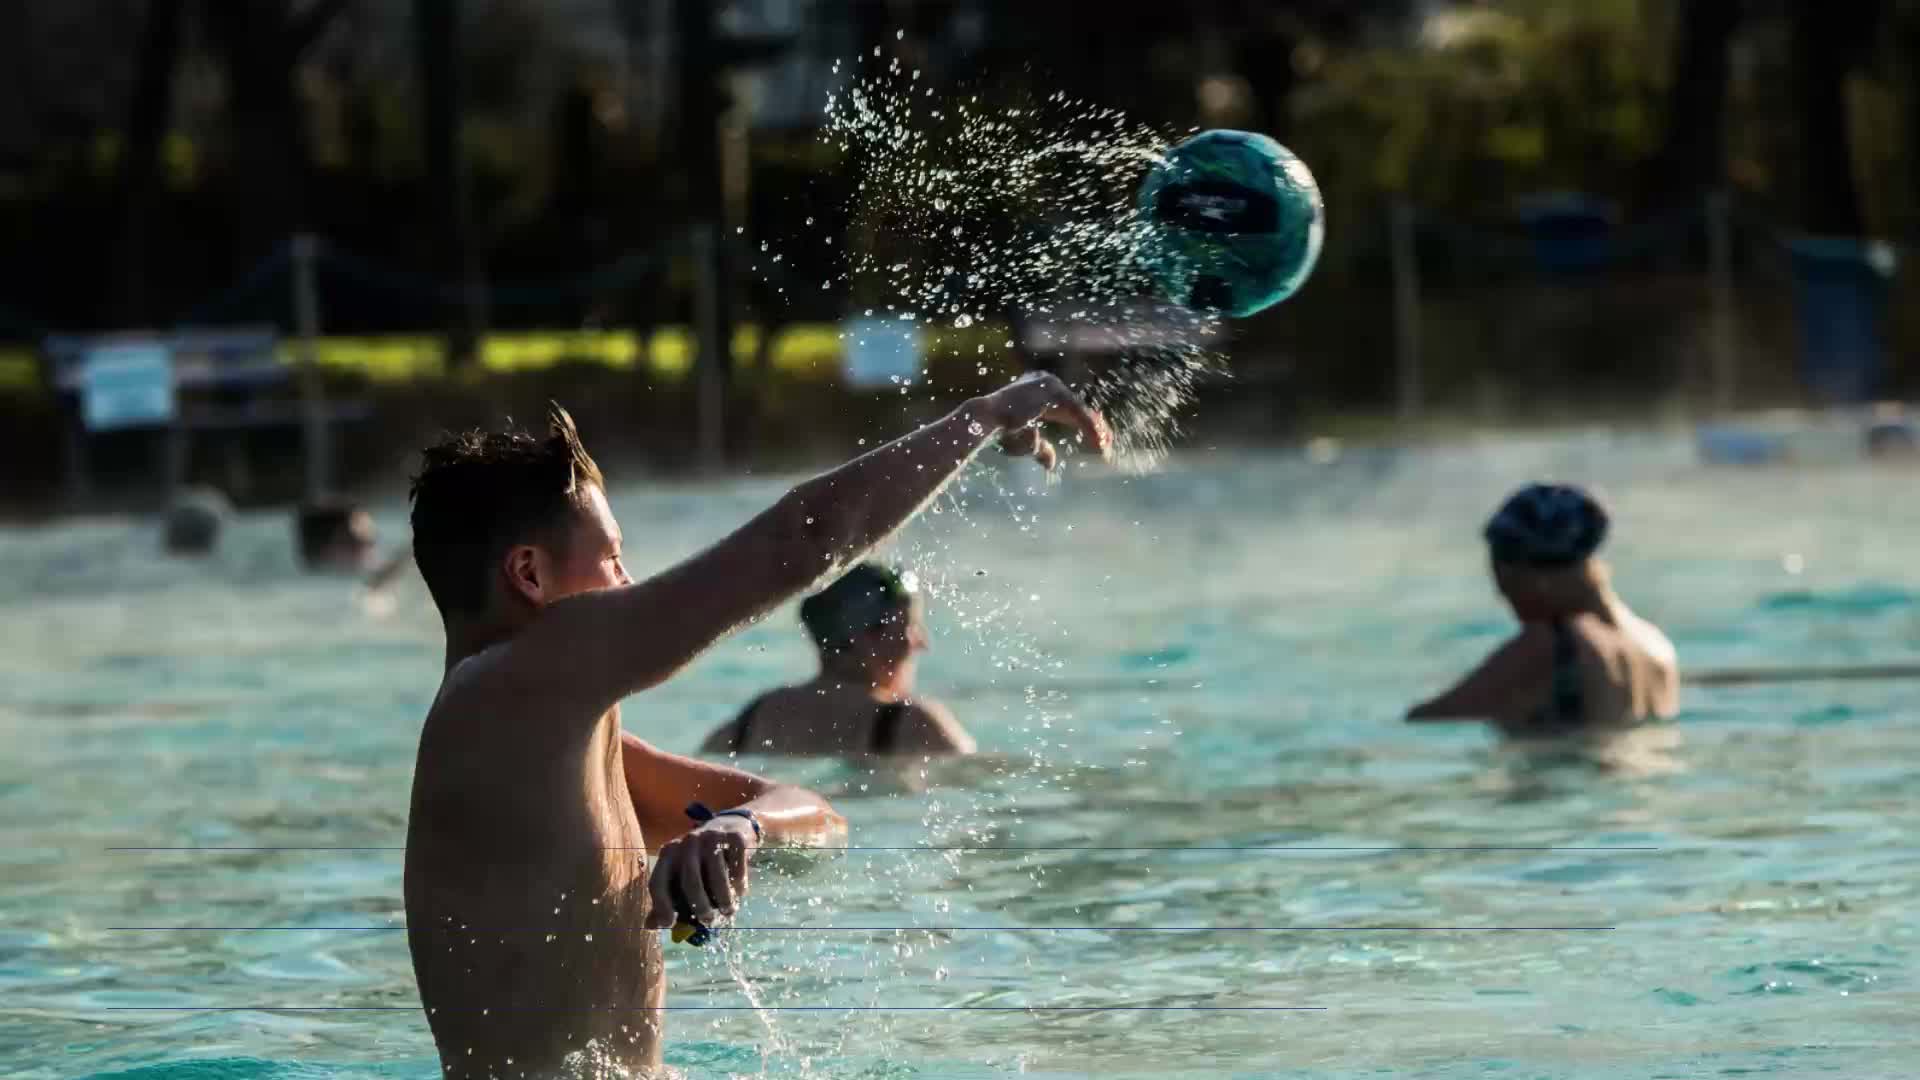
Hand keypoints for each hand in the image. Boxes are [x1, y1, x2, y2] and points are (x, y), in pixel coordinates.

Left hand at [644, 814, 758, 929]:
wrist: (733, 826)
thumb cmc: (702, 859)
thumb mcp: (682, 874)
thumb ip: (667, 898)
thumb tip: (650, 925)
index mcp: (669, 853)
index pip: (658, 881)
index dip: (661, 906)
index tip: (670, 924)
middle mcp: (687, 842)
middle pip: (690, 881)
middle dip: (700, 906)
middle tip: (708, 920)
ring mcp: (711, 837)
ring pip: (716, 876)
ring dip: (724, 899)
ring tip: (728, 911)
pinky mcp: (734, 837)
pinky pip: (736, 867)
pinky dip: (739, 884)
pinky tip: (739, 891)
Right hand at [972, 373, 1110, 469]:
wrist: (984, 421)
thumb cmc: (999, 432)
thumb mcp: (1025, 442)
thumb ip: (1040, 448)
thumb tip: (1051, 463)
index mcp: (1037, 390)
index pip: (1067, 408)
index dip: (1084, 424)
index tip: (1098, 440)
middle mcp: (1045, 382)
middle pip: (1077, 407)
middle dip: (1094, 427)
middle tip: (1108, 444)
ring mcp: (1050, 384)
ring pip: (1079, 411)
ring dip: (1094, 431)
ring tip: (1105, 448)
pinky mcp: (1054, 392)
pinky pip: (1077, 413)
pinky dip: (1089, 429)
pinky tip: (1098, 443)